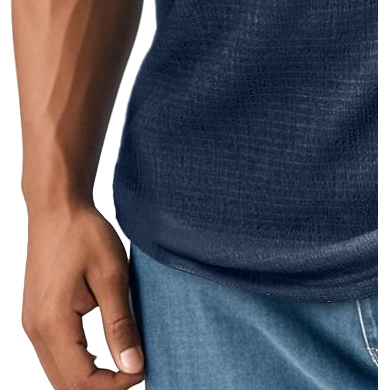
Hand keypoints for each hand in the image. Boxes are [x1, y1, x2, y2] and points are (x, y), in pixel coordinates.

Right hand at [22, 201, 144, 388]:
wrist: (57, 208)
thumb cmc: (85, 234)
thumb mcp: (112, 275)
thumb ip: (120, 324)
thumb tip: (133, 366)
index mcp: (53, 323)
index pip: (82, 381)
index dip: (115, 385)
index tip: (143, 369)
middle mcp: (36, 331)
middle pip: (66, 386)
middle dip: (103, 387)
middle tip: (136, 369)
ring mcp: (32, 326)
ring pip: (58, 376)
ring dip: (90, 379)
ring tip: (124, 363)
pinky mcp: (35, 319)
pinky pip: (54, 358)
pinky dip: (78, 365)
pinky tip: (102, 355)